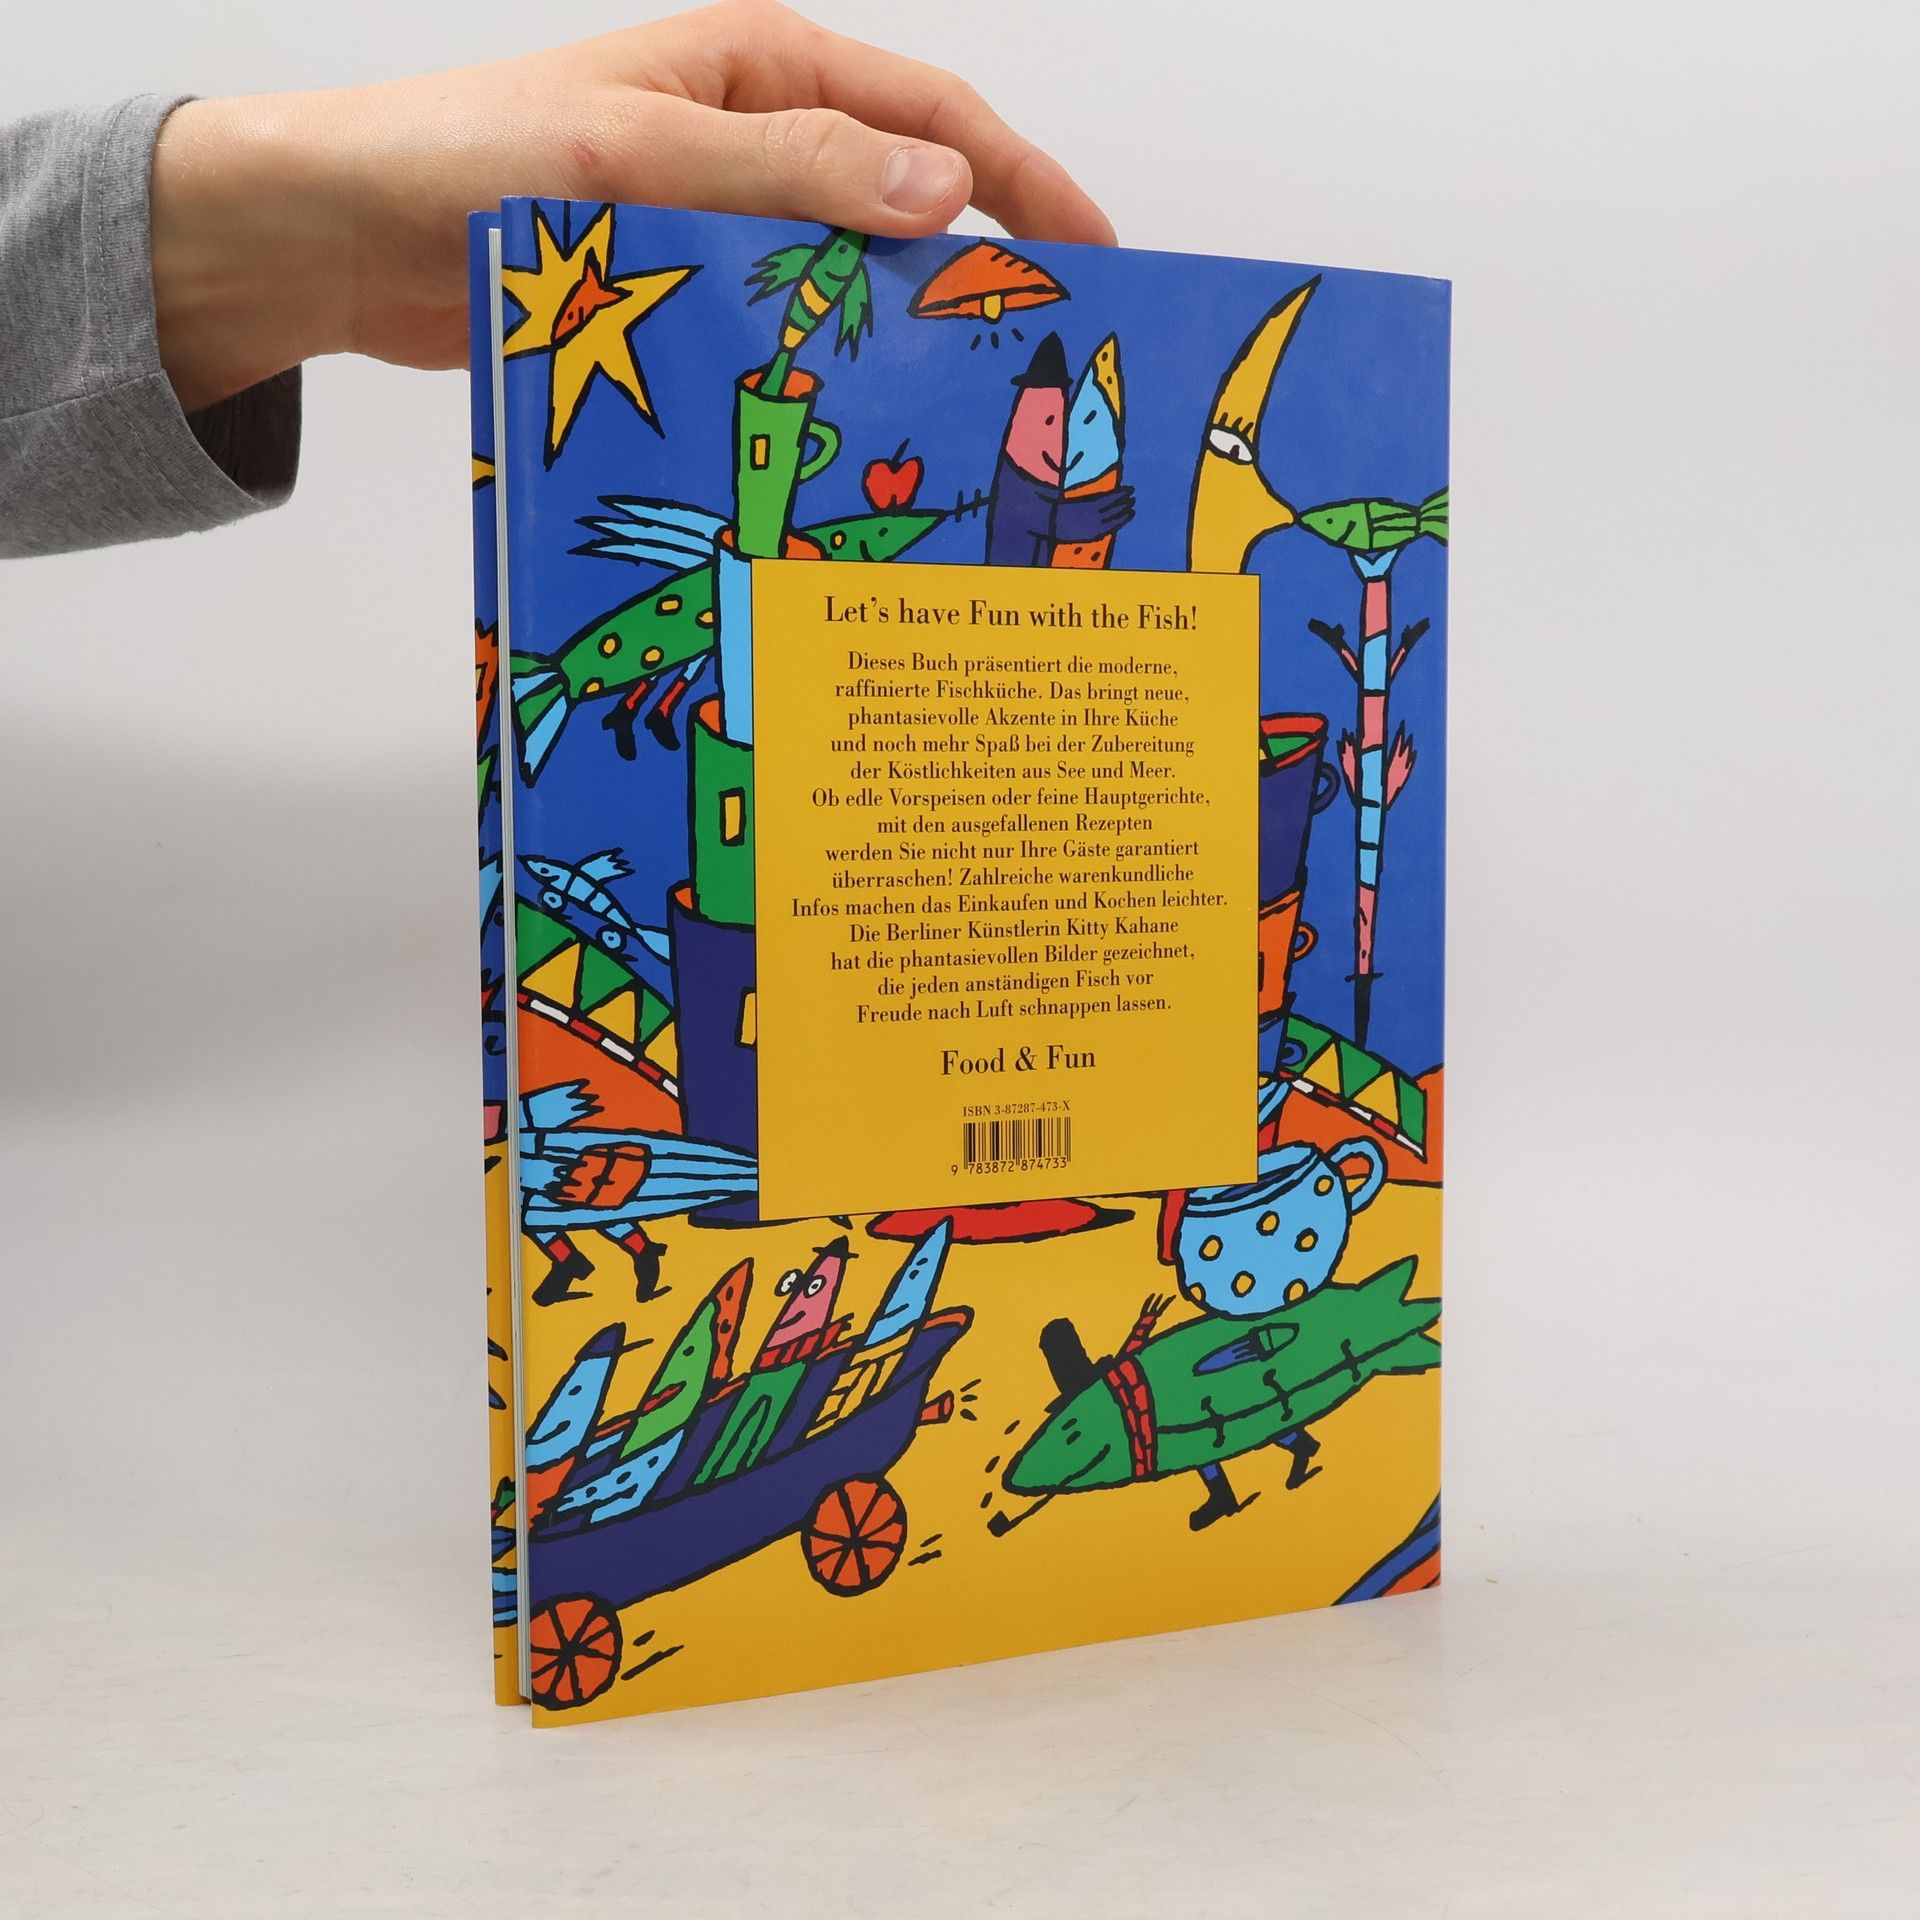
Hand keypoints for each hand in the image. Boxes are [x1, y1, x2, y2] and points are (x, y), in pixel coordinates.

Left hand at [149, 0, 1114, 412]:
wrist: (345, 234)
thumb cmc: (465, 159)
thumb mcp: (638, 149)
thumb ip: (790, 169)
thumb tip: (936, 192)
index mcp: (758, 69)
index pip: (931, 117)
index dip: (1022, 181)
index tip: (1090, 252)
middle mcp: (750, 139)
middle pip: (901, 201)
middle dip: (975, 268)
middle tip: (1032, 352)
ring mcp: (716, 220)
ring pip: (841, 278)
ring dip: (893, 334)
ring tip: (953, 408)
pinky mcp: (679, 293)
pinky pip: (777, 328)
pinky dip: (818, 369)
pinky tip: (844, 424)